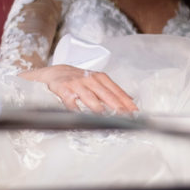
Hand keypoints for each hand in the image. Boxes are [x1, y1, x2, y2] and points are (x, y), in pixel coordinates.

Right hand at [19, 64, 137, 113]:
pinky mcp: (64, 88)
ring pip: (89, 97)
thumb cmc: (79, 78)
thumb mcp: (97, 81)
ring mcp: (77, 83)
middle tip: (125, 116)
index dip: (126, 102)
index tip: (134, 112)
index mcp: (101, 78)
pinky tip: (80, 116)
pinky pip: (70, 100)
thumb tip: (130, 101)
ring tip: (106, 117)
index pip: (117, 91)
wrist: (56, 72)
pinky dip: (75, 109)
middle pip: (106, 94)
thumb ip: (112, 91)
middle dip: (116, 106)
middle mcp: (90, 79)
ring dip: (98, 108)